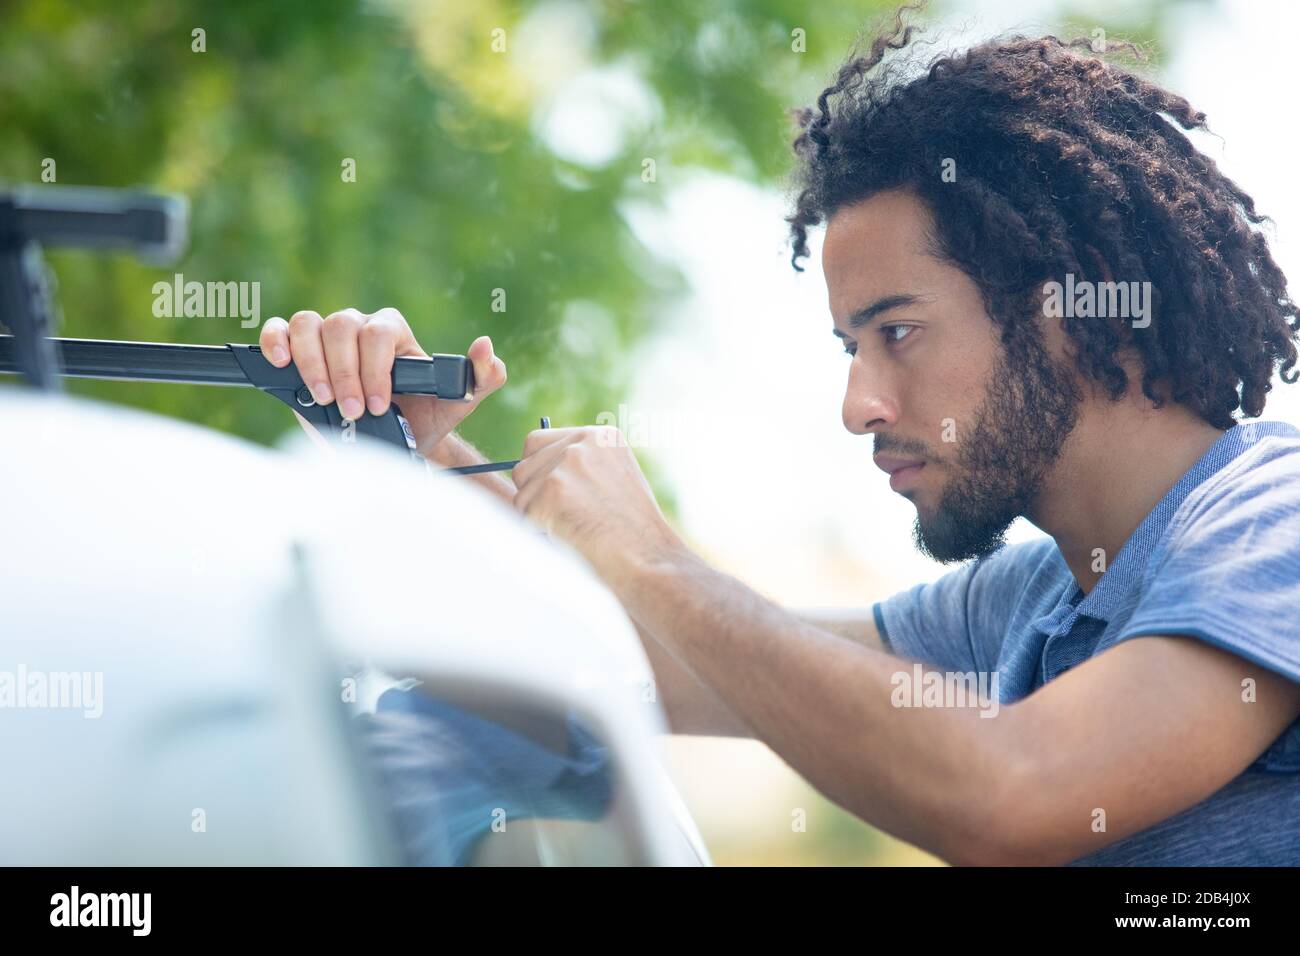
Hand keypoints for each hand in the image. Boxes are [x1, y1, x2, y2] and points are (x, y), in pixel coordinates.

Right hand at [258, 307, 505, 455]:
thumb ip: (483, 377)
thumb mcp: (460, 402)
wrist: (397, 442)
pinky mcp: (299, 353)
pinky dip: (276, 340)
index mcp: (393, 333)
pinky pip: (280, 330)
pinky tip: (281, 363)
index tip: (379, 405)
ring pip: (308, 325)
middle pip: (341, 327)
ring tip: (324, 398)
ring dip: (313, 363)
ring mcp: (327, 339)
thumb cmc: (425, 418)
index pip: (378, 333)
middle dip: (346, 374)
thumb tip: (484, 346)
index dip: (374, 368)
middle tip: (355, 411)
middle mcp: (358, 328)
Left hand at [512, 425, 685, 585]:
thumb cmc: (633, 533)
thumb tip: (527, 470)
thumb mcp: (613, 481)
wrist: (649, 557)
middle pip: (524, 465)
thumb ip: (580, 468)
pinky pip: (523, 511)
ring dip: (536, 514)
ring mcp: (567, 463)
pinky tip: (569, 536)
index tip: (552, 496)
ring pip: (522, 490)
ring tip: (573, 528)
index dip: (537, 472)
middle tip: (563, 517)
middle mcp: (582, 442)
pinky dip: (537, 530)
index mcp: (599, 437)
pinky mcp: (554, 489)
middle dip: (532, 494)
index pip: (537, 442)